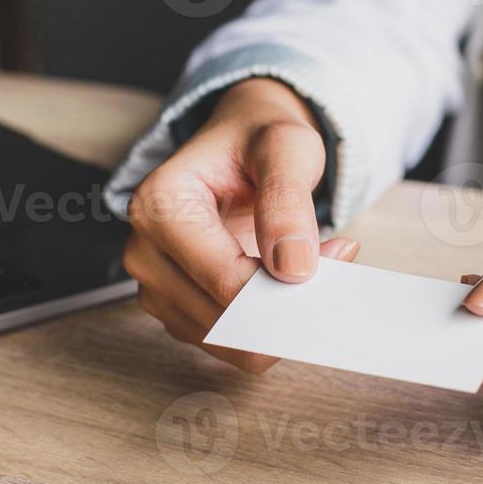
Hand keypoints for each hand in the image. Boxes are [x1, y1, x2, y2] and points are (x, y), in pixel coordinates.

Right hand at [124, 78, 358, 371]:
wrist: (240, 147)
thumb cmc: (258, 140)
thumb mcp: (286, 147)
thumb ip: (287, 201)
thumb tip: (293, 269)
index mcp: (159, 205)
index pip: (224, 279)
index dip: (285, 285)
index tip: (337, 256)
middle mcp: (144, 251)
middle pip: (223, 317)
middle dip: (284, 302)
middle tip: (333, 265)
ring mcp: (153, 286)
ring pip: (225, 340)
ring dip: (275, 317)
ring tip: (306, 267)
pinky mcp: (174, 309)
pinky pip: (225, 343)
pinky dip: (262, 326)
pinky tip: (281, 286)